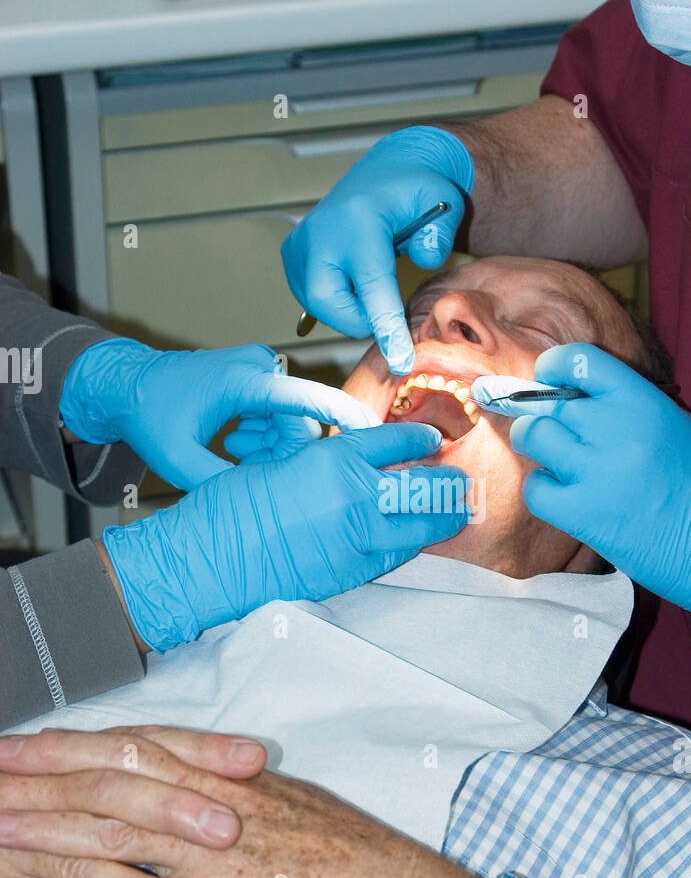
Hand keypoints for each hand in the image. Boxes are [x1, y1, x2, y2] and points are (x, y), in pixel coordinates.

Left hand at [0, 727, 485, 877]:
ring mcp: (215, 849)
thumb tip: (188, 794)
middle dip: (43, 775)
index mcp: (228, 775)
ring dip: (48, 835)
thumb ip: (228, 796)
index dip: (73, 742)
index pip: (136, 747)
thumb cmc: (346, 851)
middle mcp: (214, 801)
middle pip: (112, 779)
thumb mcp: (284, 803)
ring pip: (115, 835)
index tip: (25, 741)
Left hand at [59, 339, 379, 490]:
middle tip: (246, 466)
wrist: (127, 385)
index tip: (376, 433)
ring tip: (231, 451)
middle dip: (285, 450)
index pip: (309, 398)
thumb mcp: (178, 461)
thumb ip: (222, 485)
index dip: (346, 416)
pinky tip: (236, 443)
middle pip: (300, 418)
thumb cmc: (148, 415)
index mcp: (244, 381)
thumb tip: (260, 510)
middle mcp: (259, 367)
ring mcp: (259, 368)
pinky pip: (280, 411)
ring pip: (291, 417)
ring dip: (272, 443)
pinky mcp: (257, 375)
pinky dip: (266, 433)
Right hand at [101, 422, 470, 651]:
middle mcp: (354, 498)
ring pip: (417, 530)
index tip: (432, 444)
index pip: (395, 444)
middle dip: (446, 486)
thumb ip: (319, 461)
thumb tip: (346, 462)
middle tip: (460, 484)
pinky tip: (412, 543)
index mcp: (333, 460)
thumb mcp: (277, 463)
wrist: (207, 560)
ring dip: (440, 521)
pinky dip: (406, 548)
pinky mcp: (347, 575)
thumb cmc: (228, 507)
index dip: (419, 443)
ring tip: (456, 514)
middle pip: (421, 489)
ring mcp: (355, 541)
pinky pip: (390, 559)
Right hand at [282, 126, 473, 373]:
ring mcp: (300, 244)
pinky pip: (311, 298)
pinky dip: (336, 301)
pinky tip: (354, 281)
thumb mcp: (441, 202)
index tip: (400, 359)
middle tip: (386, 306)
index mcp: (359, 221)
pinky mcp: (291, 255)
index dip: (386, 327)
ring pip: (319, 306)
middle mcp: (321, 233)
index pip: (372, 286)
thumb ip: (438, 236)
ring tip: (371, 283)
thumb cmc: (413, 190)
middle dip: (362, 319)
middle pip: (332, 305)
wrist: (385, 172)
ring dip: (349, 309)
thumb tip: (424, 260)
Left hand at [478, 344, 690, 650]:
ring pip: (534, 436)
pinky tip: (560, 495)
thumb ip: (631, 405)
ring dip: (535, 445)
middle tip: (548, 429)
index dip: (554, 366)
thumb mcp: (678, 425)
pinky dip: (541, 489)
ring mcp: (597, 471)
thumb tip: (578, 395)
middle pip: (550, 402)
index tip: (548, 379)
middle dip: (540, 412)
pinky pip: (536, 488)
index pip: (581, 360)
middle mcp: (617, 428)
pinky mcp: (583, 513)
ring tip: (552, 459)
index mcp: (644, 401)